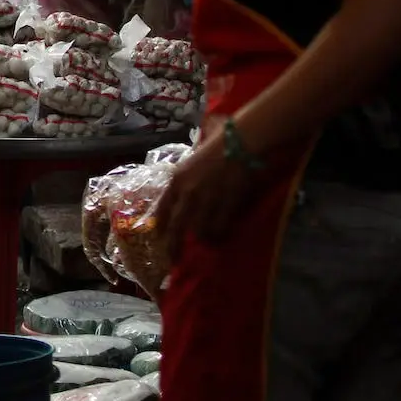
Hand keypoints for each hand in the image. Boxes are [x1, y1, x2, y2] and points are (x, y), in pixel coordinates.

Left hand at [156, 127, 260, 255]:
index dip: (160, 225)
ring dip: (203, 238)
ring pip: (199, 231)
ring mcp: (207, 200)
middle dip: (174, 246)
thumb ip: (189, 170)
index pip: (163, 208)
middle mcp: (188, 192)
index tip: (158, 237)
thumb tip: (188, 176)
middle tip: (174, 260)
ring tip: (207, 242)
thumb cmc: (219, 141)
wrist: (242, 142)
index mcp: (177, 178)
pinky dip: (220, 234)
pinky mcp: (226, 205)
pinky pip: (220, 227)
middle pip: (177, 227)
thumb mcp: (194, 154)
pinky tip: (222, 236)